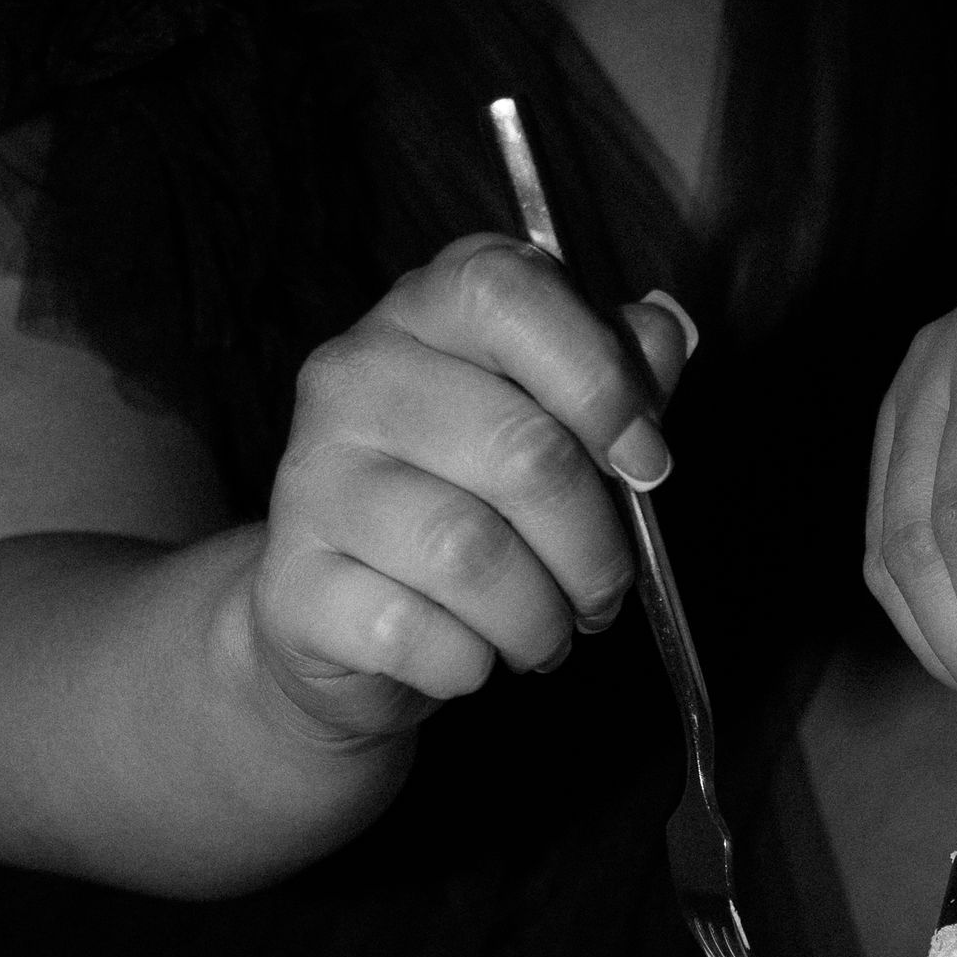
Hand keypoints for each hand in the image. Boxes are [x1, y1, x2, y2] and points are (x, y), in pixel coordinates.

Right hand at [250, 235, 693, 745]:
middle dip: (594, 549)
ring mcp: (313, 479)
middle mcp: (355, 377)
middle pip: (521, 449)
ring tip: (543, 635)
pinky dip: (471, 665)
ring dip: (538, 619)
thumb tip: (662, 334)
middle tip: (601, 593)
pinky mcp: (295, 585)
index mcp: (424, 315)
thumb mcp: (547, 429)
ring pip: (472, 554)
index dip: (599, 377)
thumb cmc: (463, 513)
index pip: (507, 291)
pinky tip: (470, 657)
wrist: (347, 629)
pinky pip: (419, 635)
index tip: (646, 462)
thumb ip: (607, 377)